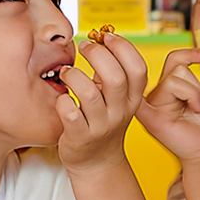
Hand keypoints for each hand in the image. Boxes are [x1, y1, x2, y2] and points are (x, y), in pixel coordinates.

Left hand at [56, 33, 146, 176]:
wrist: (97, 163)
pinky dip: (62, 100)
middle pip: (114, 77)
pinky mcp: (79, 137)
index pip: (138, 68)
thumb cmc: (103, 122)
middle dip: (97, 54)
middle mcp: (120, 112)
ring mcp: (100, 126)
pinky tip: (62, 98)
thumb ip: (112, 73)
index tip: (106, 36)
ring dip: (74, 75)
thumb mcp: (116, 99)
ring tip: (67, 72)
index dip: (123, 47)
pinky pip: (69, 113)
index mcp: (132, 99)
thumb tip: (100, 38)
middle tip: (83, 46)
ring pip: (88, 93)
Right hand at [135, 47, 199, 165]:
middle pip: (176, 65)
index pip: (175, 58)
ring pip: (175, 78)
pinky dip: (184, 95)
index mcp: (169, 87)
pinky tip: (190, 109)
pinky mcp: (150, 115)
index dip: (192, 52)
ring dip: (195, 94)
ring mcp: (150, 104)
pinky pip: (166, 91)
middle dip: (196, 82)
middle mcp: (156, 93)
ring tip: (197, 111)